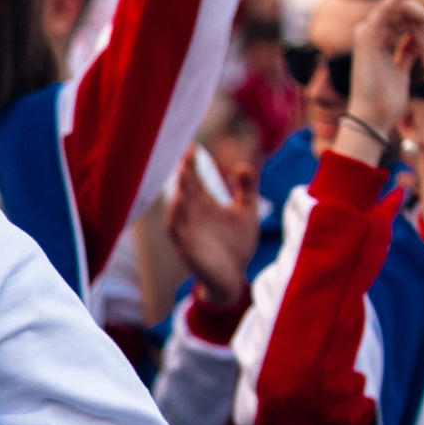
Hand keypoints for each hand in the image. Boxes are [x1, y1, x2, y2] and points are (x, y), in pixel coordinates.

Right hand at [168, 154, 259, 306]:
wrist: (234, 279)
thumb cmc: (237, 245)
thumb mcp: (247, 212)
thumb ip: (247, 189)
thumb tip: (242, 165)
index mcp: (204, 205)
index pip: (195, 180)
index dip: (192, 164)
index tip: (192, 145)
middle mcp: (192, 215)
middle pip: (186, 190)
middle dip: (185, 173)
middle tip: (185, 154)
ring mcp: (188, 232)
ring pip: (177, 209)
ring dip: (178, 192)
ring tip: (181, 175)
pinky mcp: (187, 249)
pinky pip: (177, 232)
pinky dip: (176, 218)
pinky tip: (179, 203)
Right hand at [336, 0, 423, 161]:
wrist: (374, 119)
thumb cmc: (386, 101)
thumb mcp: (401, 71)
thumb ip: (407, 52)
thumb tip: (418, 38)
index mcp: (377, 41)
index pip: (404, 19)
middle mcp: (370, 34)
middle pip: (406, 12)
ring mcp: (367, 34)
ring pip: (403, 10)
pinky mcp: (368, 36)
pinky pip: (385, 8)